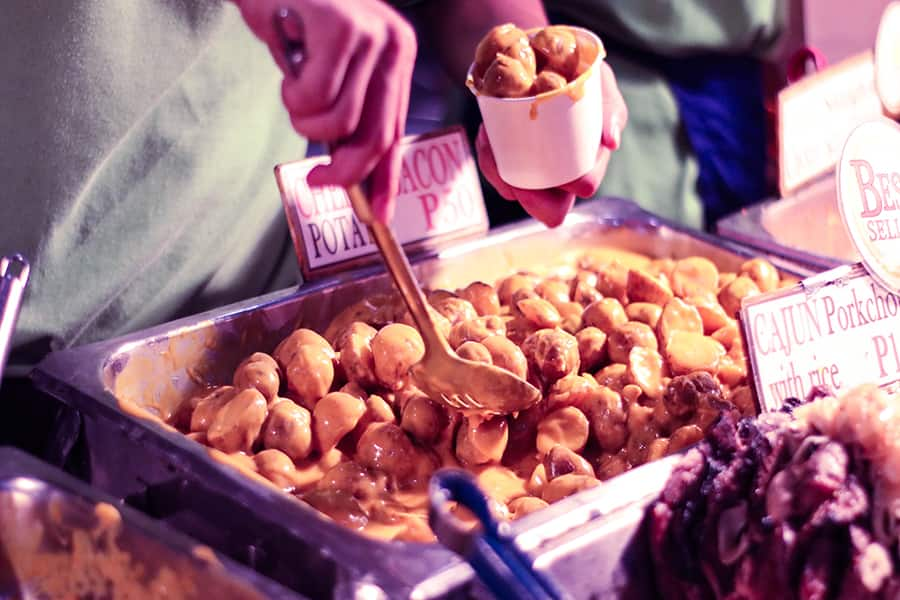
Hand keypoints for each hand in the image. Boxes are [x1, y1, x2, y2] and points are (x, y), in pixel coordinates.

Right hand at [235, 0, 416, 222]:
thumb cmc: (293, 25)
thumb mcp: (328, 73)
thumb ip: (346, 113)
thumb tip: (349, 174)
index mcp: (397, 56)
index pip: (395, 131)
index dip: (386, 180)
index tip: (378, 217)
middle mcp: (394, 43)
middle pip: (376, 136)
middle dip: (345, 171)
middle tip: (317, 180)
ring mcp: (370, 33)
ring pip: (339, 121)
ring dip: (304, 121)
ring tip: (293, 93)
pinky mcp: (340, 26)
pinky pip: (315, 96)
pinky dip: (292, 94)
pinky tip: (287, 69)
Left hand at [476, 61, 627, 226]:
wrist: (540, 49)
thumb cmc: (577, 70)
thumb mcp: (598, 81)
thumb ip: (610, 108)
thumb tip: (610, 142)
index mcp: (589, 161)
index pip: (580, 192)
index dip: (565, 193)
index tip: (546, 177)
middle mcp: (562, 171)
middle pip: (547, 209)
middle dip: (524, 195)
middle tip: (508, 171)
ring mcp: (534, 166)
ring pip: (513, 190)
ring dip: (498, 170)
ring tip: (491, 139)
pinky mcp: (508, 156)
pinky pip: (495, 168)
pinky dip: (489, 154)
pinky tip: (487, 135)